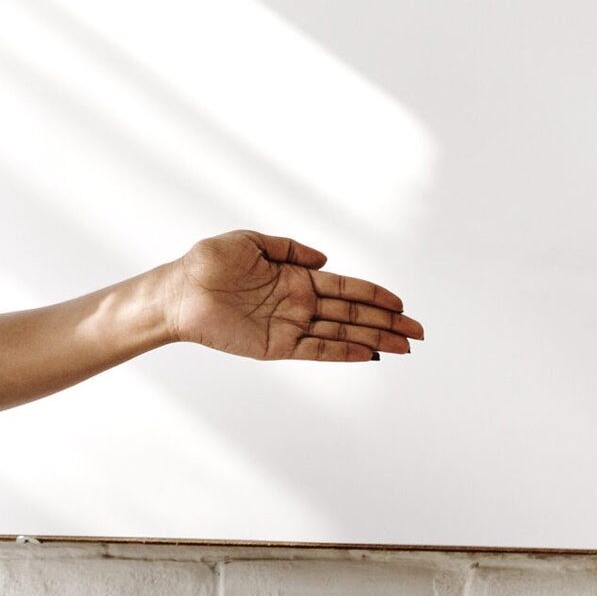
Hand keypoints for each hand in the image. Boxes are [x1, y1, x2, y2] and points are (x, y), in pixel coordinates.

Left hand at [162, 232, 422, 362]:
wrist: (178, 290)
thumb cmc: (207, 264)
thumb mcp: (251, 241)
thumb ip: (290, 249)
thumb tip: (323, 259)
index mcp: (296, 279)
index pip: (346, 289)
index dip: (375, 296)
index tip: (401, 304)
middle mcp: (298, 304)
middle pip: (353, 314)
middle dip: (387, 323)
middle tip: (417, 332)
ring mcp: (290, 326)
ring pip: (342, 334)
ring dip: (374, 339)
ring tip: (404, 347)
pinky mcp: (275, 345)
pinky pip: (316, 350)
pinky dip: (343, 352)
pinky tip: (367, 354)